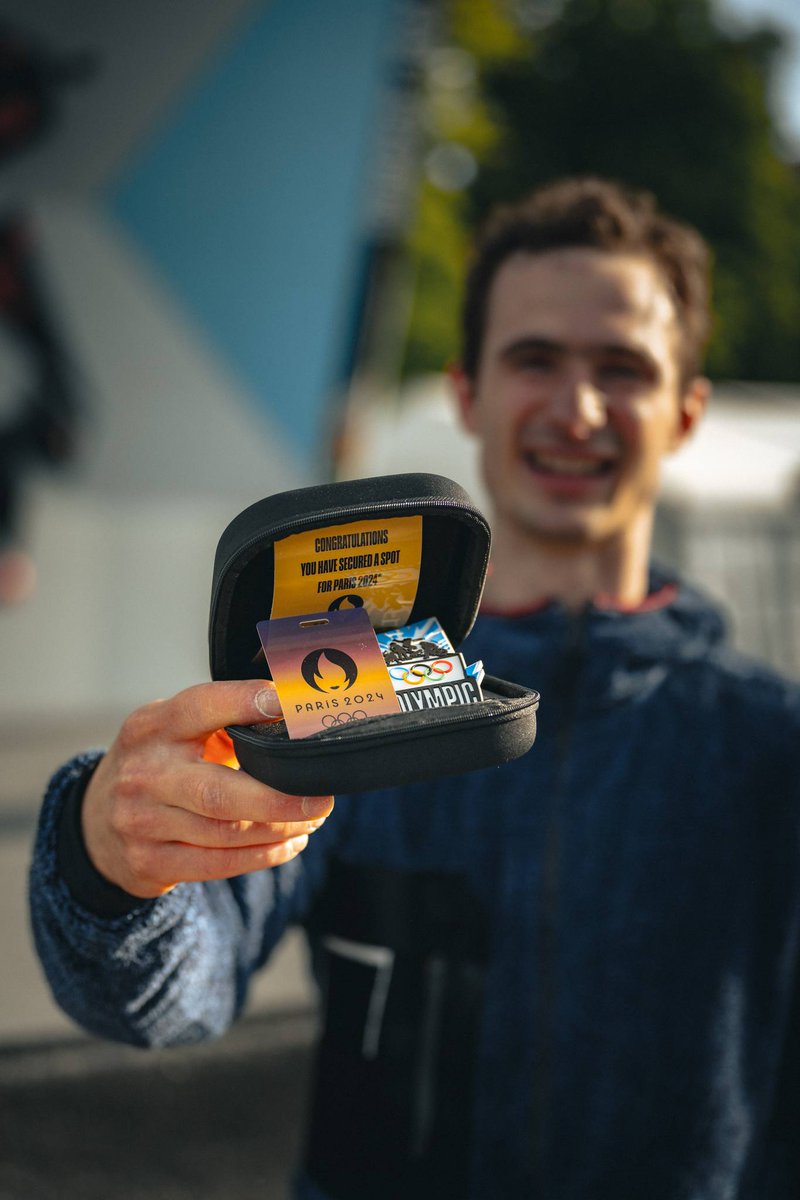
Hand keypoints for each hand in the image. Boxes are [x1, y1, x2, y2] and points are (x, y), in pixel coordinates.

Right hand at [81, 681, 333, 898]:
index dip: (245, 702)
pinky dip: (263, 855)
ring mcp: (142, 821)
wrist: (96, 821)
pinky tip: (291, 842)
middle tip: (321, 798)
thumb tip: (293, 714)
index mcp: (152, 726)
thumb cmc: (158, 763)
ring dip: (280, 828)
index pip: (200, 707)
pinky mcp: (149, 862)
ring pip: (225, 834)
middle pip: (219, 792)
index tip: (288, 702)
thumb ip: (223, 721)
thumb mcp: (172, 729)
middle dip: (279, 799)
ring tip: (313, 817)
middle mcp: (144, 773)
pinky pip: (218, 864)